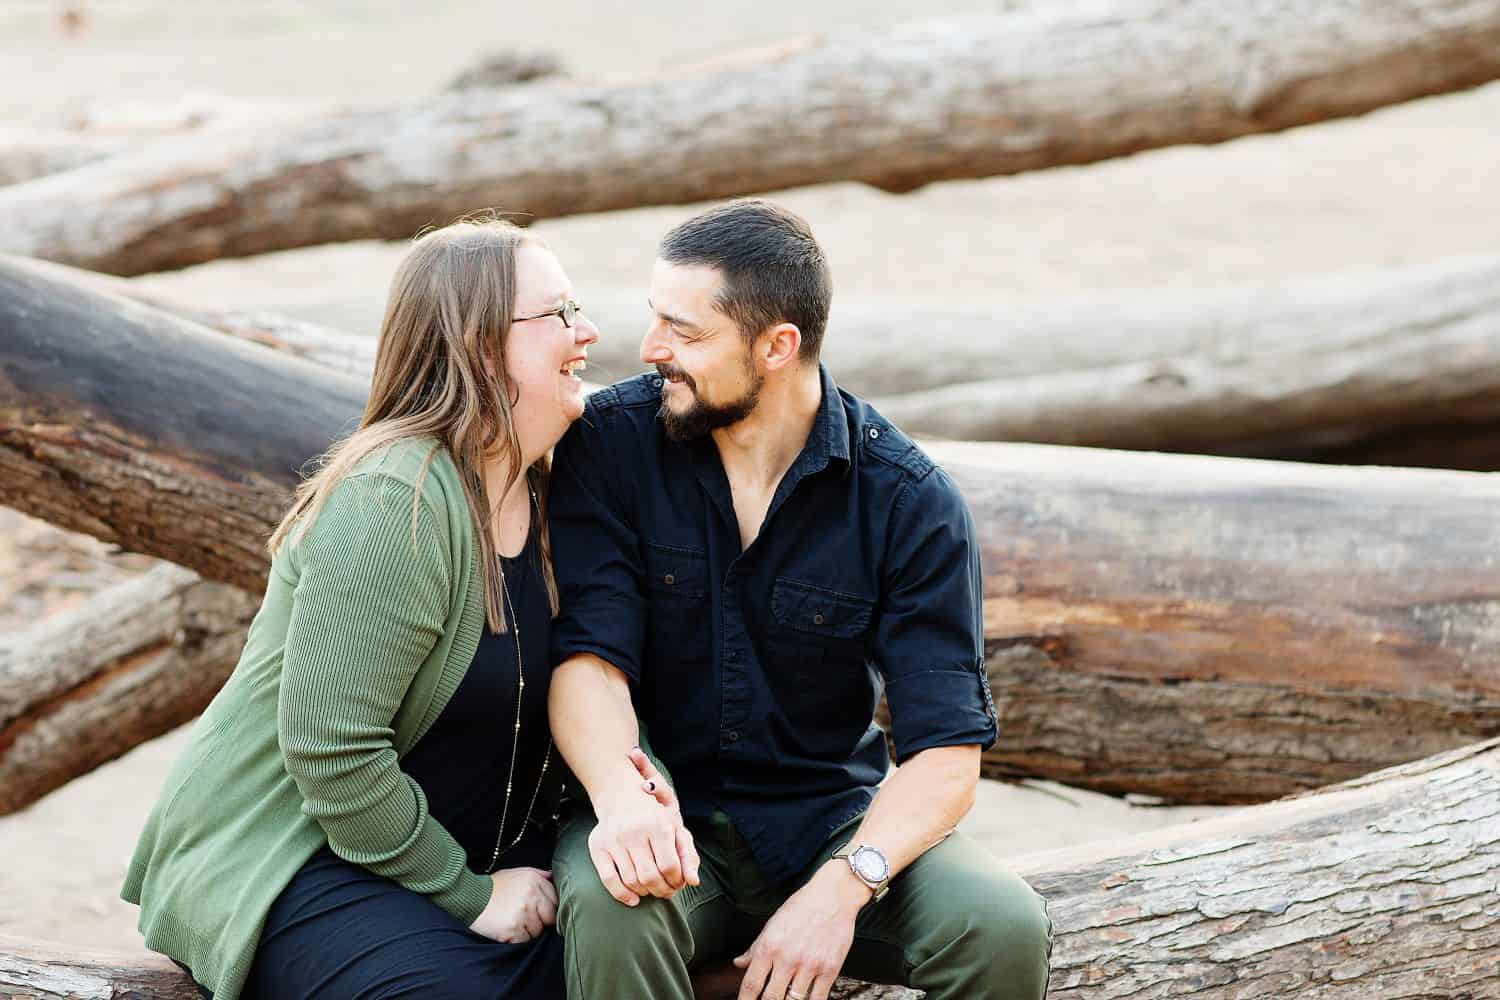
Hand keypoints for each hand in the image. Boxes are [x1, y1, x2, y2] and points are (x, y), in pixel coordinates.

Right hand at [469, 867, 556, 943]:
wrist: (470, 898)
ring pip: (538, 931)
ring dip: (528, 931)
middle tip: (525, 919)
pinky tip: (507, 929)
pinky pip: (525, 940)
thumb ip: (538, 875)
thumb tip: (553, 877)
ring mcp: (523, 912)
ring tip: (513, 922)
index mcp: (534, 880)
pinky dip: (518, 939)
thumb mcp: (516, 873)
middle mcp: (531, 894)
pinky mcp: (513, 928)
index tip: (540, 912)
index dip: (548, 908)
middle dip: (541, 921)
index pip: (555, 900)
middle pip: (550, 917)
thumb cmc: (494, 887)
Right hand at [586, 748, 700, 904]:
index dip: (676, 881)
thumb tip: (694, 882)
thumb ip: (689, 856)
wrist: (622, 797)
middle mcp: (634, 831)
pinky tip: (634, 899)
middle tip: (666, 892)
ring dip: (645, 893)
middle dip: (662, 890)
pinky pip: (609, 880)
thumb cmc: (654, 820)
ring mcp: (614, 839)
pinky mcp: (597, 847)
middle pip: (650, 877)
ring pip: (631, 881)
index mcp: (658, 825)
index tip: (678, 883)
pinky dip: (622, 895)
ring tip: (652, 890)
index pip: (670, 866)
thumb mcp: (676, 831)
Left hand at [732, 862, 866, 999]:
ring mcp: (810, 965)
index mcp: (770, 946)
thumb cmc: (802, 907)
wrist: (833, 896)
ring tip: (786, 997)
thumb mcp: (773, 923)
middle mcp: (788, 958)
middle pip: (771, 998)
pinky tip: (806, 998)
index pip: (751, 984)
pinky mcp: (830, 969)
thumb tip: (739, 963)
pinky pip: (817, 999)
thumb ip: (755, 948)